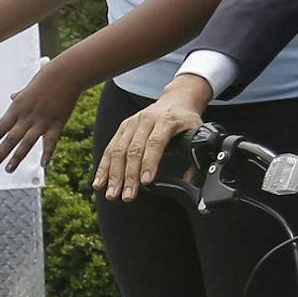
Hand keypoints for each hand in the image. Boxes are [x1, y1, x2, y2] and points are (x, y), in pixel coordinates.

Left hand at [0, 61, 83, 172]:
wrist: (66, 74)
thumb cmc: (46, 77)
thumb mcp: (27, 87)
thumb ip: (19, 96)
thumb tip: (11, 97)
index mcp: (16, 108)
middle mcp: (26, 117)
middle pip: (9, 140)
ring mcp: (41, 121)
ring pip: (26, 144)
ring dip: (16, 158)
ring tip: (9, 170)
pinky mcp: (57, 124)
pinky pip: (50, 142)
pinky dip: (47, 154)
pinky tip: (44, 164)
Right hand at [92, 75, 214, 200]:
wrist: (175, 100)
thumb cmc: (186, 120)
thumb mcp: (197, 133)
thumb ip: (195, 157)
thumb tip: (190, 180)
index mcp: (166, 121)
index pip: (155, 143)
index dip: (149, 163)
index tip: (146, 182)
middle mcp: (146, 120)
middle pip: (133, 150)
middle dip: (129, 176)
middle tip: (127, 196)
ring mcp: (131, 123)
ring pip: (118, 150)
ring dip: (114, 175)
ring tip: (111, 194)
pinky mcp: (122, 128)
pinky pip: (110, 148)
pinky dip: (104, 167)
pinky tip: (100, 182)